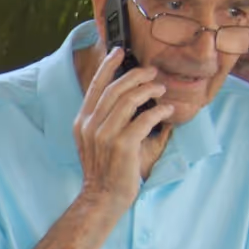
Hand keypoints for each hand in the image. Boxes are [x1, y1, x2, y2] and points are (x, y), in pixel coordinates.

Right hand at [73, 47, 174, 215]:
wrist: (102, 197)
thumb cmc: (104, 169)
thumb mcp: (96, 141)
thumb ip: (105, 119)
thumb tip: (128, 96)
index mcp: (82, 122)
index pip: (95, 87)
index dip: (108, 66)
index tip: (119, 51)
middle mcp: (91, 126)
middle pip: (115, 88)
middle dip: (136, 75)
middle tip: (152, 72)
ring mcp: (105, 135)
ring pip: (130, 100)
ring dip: (149, 90)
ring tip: (161, 90)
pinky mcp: (123, 145)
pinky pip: (144, 118)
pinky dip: (159, 111)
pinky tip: (166, 111)